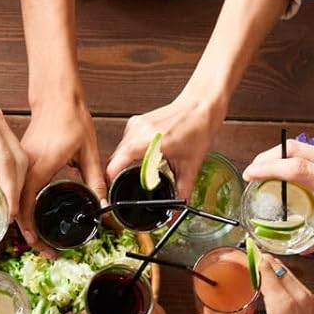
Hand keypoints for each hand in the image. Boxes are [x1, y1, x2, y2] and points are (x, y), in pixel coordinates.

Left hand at [0, 80, 26, 208]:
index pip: (6, 164)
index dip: (10, 191)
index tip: (9, 213)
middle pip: (19, 161)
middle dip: (16, 189)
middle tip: (8, 214)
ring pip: (18, 155)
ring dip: (14, 179)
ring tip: (4, 203)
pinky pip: (9, 150)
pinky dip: (6, 169)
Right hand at [18, 98, 104, 234]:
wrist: (56, 97)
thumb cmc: (71, 118)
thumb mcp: (89, 151)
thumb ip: (96, 180)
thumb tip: (103, 204)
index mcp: (39, 165)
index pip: (25, 204)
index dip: (30, 228)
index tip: (38, 243)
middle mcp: (23, 166)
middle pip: (15, 207)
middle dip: (27, 232)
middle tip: (45, 249)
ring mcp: (17, 164)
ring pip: (11, 199)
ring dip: (21, 220)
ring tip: (39, 238)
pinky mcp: (18, 162)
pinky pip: (13, 188)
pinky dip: (19, 205)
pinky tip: (32, 216)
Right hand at [107, 95, 222, 201]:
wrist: (201, 105)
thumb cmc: (198, 128)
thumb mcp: (190, 165)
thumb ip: (183, 190)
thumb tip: (177, 208)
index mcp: (146, 142)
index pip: (114, 166)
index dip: (112, 182)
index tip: (115, 192)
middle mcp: (136, 131)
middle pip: (115, 160)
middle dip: (119, 175)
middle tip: (130, 186)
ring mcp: (135, 124)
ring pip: (119, 151)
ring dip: (125, 163)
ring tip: (140, 170)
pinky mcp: (137, 121)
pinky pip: (125, 142)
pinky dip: (131, 152)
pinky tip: (145, 156)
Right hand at [191, 260, 313, 313]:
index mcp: (282, 303)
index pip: (265, 268)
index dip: (250, 257)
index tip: (235, 254)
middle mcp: (297, 295)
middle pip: (275, 265)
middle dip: (257, 259)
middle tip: (238, 261)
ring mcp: (306, 297)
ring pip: (285, 270)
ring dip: (268, 266)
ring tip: (249, 268)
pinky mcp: (309, 301)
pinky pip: (292, 280)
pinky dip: (278, 276)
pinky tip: (265, 282)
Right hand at [241, 141, 313, 249]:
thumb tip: (304, 248)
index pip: (291, 167)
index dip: (265, 169)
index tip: (248, 175)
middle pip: (290, 148)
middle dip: (267, 158)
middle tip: (254, 173)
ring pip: (304, 148)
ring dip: (285, 158)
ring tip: (275, 179)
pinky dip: (303, 161)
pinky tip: (303, 179)